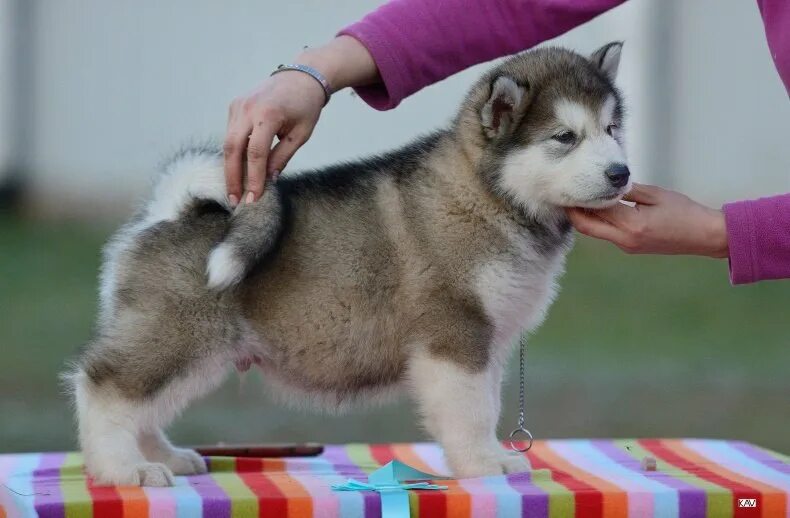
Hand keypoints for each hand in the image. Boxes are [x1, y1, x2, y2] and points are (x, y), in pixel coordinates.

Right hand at [224, 71, 323, 204]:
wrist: (301, 77)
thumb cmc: (305, 107)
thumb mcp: (301, 134)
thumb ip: (282, 157)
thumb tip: (268, 180)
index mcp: (268, 114)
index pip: (256, 154)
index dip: (254, 178)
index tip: (253, 198)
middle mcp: (248, 108)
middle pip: (232, 149)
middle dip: (232, 177)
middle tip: (234, 201)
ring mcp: (238, 105)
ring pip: (227, 142)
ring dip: (230, 168)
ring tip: (235, 190)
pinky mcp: (235, 105)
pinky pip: (230, 133)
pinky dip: (233, 153)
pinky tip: (238, 169)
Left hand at [566, 183, 728, 257]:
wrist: (704, 236)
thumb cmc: (685, 212)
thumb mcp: (655, 195)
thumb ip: (628, 190)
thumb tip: (605, 184)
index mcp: (632, 225)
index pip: (597, 210)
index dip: (582, 197)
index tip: (571, 184)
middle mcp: (625, 240)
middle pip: (588, 227)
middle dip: (574, 212)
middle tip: (565, 194)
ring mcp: (627, 247)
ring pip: (596, 232)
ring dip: (585, 217)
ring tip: (577, 198)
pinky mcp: (630, 248)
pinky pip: (607, 235)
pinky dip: (599, 222)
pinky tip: (597, 208)